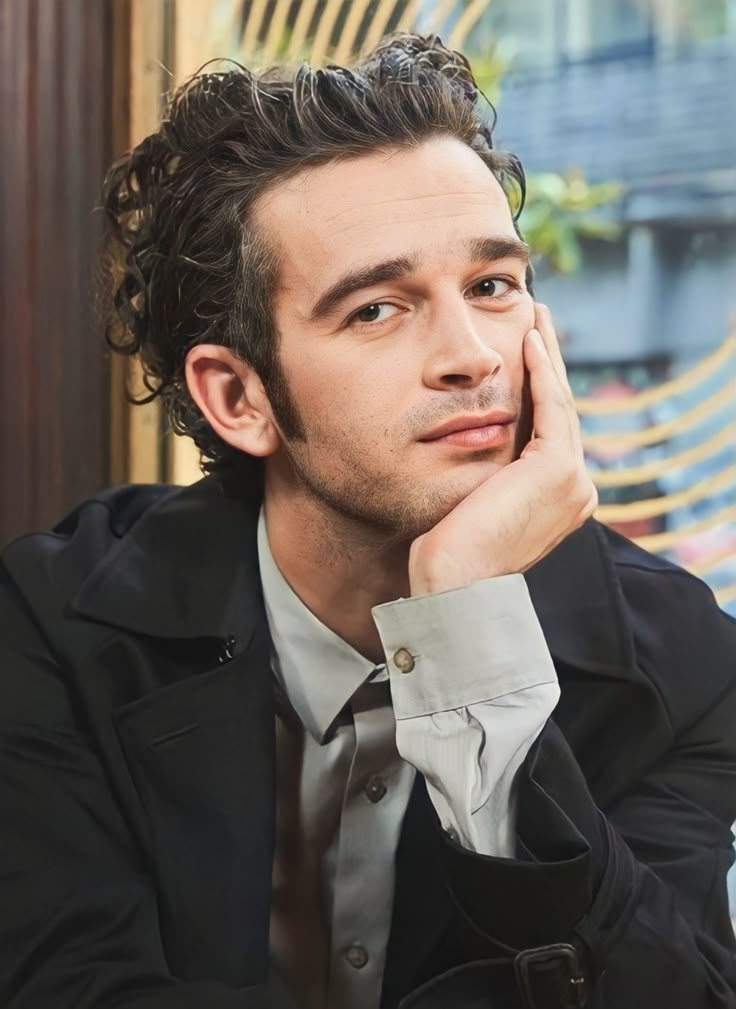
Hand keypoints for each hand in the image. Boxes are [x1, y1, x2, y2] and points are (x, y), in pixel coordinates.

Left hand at [409, 305, 597, 594]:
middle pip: (561, 410)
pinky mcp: (557, 469)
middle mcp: (575, 490)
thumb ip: (489, 472)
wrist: (454, 584)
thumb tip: (471, 438)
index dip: (541, 388)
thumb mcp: (475, 502)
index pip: (551, 431)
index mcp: (559, 499)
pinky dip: (542, 371)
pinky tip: (530, 341)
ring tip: (536, 318)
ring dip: (548, 355)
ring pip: (560, 402)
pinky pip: (551, 405)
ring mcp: (572, 480)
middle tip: (537, 321)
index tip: (526, 353)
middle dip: (549, 362)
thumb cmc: (450, 553)